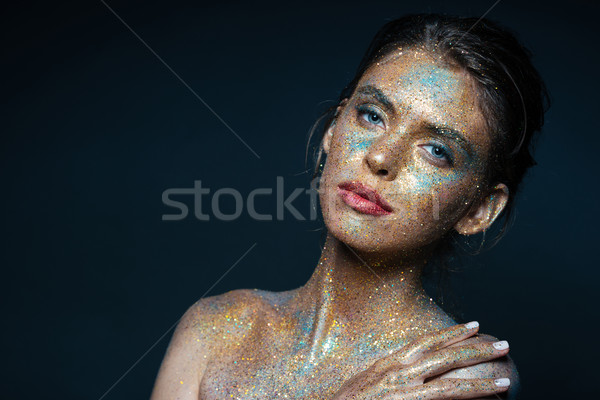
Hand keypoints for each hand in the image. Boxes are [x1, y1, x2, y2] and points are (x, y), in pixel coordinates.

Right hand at [331, 322, 510, 398]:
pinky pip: (445, 398)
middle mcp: (397, 371)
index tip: (473, 325)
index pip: (426, 342)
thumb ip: (387, 376)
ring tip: (505, 374)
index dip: (452, 333)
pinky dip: (469, 396)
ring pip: (450, 379)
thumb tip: (408, 374)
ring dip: (481, 376)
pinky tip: (489, 396)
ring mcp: (402, 389)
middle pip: (444, 354)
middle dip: (475, 348)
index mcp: (387, 362)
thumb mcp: (366, 384)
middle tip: (503, 344)